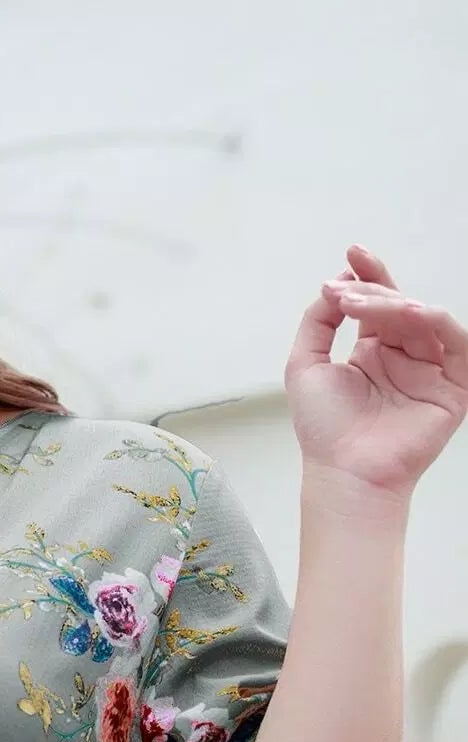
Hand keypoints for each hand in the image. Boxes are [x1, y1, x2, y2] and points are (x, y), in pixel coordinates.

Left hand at [284, 243, 467, 498]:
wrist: (344, 471)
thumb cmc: (324, 430)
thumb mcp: (305, 365)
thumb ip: (317, 322)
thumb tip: (336, 284)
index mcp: (374, 353)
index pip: (379, 304)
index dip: (369, 275)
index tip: (352, 253)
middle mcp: (404, 357)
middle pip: (399, 306)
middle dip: (372, 291)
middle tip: (344, 292)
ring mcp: (430, 370)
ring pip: (423, 318)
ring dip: (394, 303)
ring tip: (363, 303)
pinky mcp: (454, 385)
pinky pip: (453, 340)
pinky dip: (431, 320)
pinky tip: (406, 312)